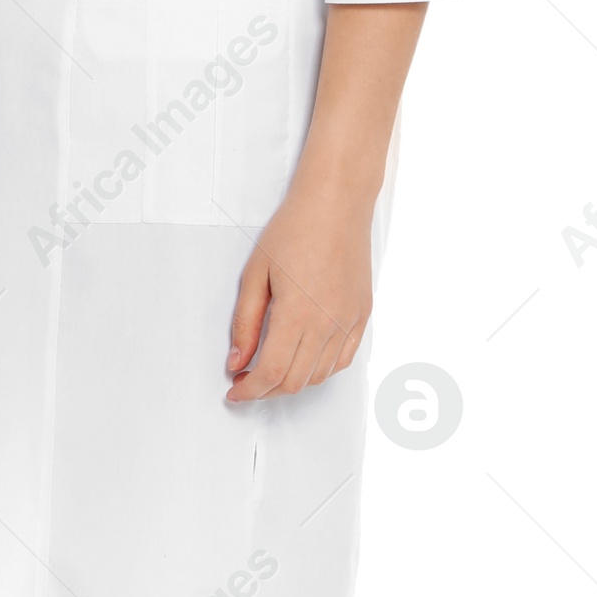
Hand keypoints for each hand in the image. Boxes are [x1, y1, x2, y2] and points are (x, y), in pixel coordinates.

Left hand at [224, 175, 373, 401]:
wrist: (336, 205)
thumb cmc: (294, 230)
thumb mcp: (255, 275)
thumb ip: (245, 323)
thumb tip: (237, 362)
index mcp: (297, 315)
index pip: (271, 374)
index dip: (249, 390)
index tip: (234, 390)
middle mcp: (327, 324)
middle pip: (295, 381)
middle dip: (265, 391)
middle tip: (246, 380)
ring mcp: (349, 322)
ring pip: (319, 375)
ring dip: (292, 382)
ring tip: (271, 369)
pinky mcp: (362, 315)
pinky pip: (343, 360)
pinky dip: (320, 370)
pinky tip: (303, 360)